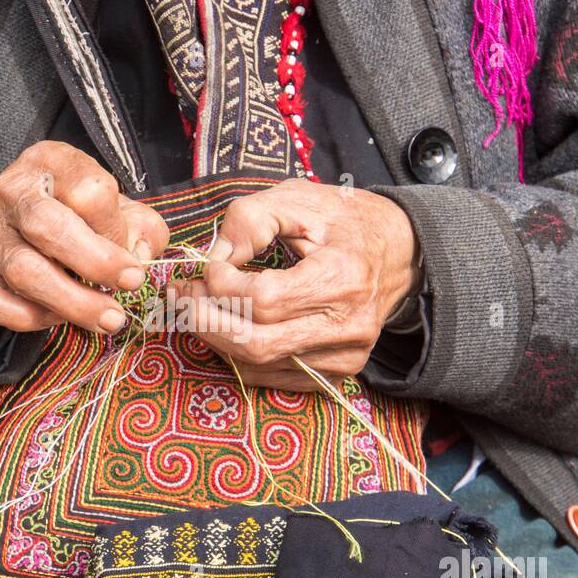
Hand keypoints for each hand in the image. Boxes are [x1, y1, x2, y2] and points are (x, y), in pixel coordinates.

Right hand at [0, 141, 169, 333]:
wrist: (12, 220)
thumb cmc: (77, 214)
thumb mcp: (116, 205)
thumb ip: (142, 227)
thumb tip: (139, 256)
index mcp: (52, 162)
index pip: (89, 192)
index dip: (115, 230)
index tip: (130, 255)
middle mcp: (12, 193)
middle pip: (48, 226)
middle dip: (96, 263)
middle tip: (130, 286)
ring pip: (24, 271)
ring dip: (73, 302)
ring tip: (108, 319)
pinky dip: (32, 318)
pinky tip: (59, 318)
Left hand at [172, 179, 419, 390]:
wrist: (399, 253)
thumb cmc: (344, 221)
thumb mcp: (298, 199)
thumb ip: (249, 220)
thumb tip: (214, 259)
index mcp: (343, 277)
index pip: (262, 299)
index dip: (221, 285)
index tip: (205, 266)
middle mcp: (347, 327)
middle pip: (254, 343)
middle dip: (203, 320)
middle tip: (179, 295)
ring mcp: (344, 357)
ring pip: (257, 365)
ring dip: (213, 339)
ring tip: (194, 308)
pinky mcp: (336, 374)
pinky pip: (270, 378)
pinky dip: (237, 357)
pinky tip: (225, 328)